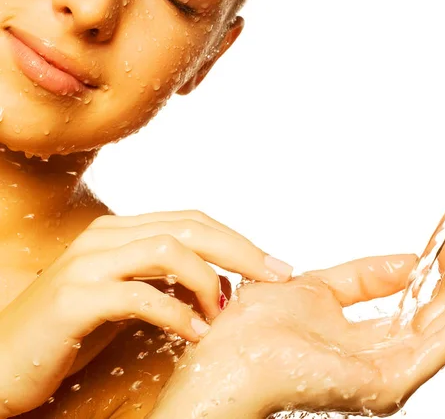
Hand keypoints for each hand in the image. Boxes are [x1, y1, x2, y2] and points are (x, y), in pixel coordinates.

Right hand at [0, 210, 291, 417]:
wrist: (0, 361)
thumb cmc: (72, 330)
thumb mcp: (129, 298)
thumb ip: (169, 283)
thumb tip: (225, 285)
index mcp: (121, 230)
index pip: (192, 221)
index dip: (238, 240)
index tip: (275, 264)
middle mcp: (105, 236)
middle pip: (189, 227)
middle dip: (241, 249)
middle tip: (278, 274)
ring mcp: (87, 263)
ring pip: (168, 249)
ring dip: (208, 281)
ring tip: (224, 314)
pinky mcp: (73, 299)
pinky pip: (139, 295)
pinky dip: (177, 312)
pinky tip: (197, 332)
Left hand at [153, 208, 444, 417]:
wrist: (225, 356)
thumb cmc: (254, 329)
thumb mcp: (317, 287)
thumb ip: (366, 277)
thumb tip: (412, 261)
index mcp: (365, 341)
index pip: (418, 301)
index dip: (441, 264)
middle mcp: (382, 359)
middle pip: (438, 309)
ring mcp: (387, 374)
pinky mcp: (388, 384)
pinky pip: (439, 344)